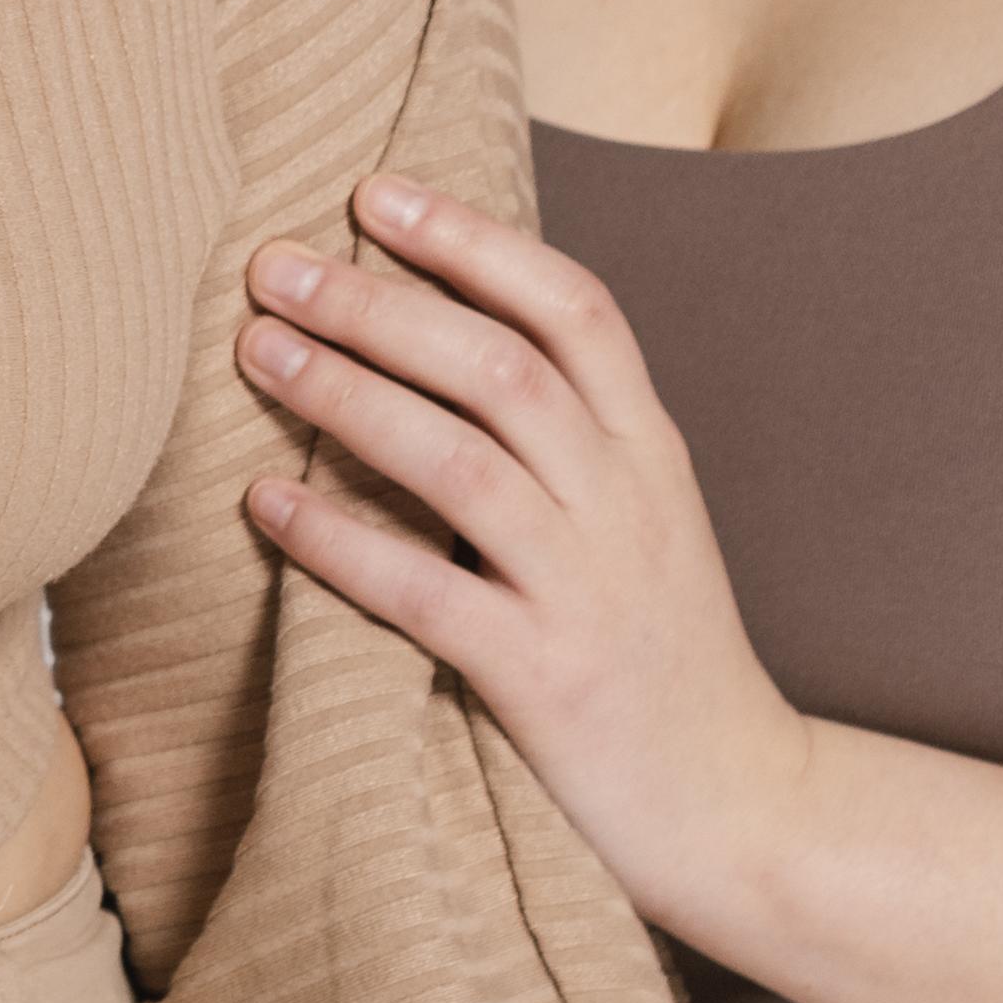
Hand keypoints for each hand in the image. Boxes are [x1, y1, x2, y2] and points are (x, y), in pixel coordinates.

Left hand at [232, 169, 822, 938]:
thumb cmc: (662, 652)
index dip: (474, 241)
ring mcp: (590, 592)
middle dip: (380, 304)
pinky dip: (341, 541)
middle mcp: (627, 503)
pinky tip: (267, 503)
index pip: (574, 309)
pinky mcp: (547, 681)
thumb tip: (430, 331)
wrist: (746, 809)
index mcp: (650, 451)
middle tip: (274, 264)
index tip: (376, 192)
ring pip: (462, 462)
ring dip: (348, 396)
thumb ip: (566, 435)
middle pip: (500, 368)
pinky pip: (428, 595)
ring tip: (256, 351)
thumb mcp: (641, 519)